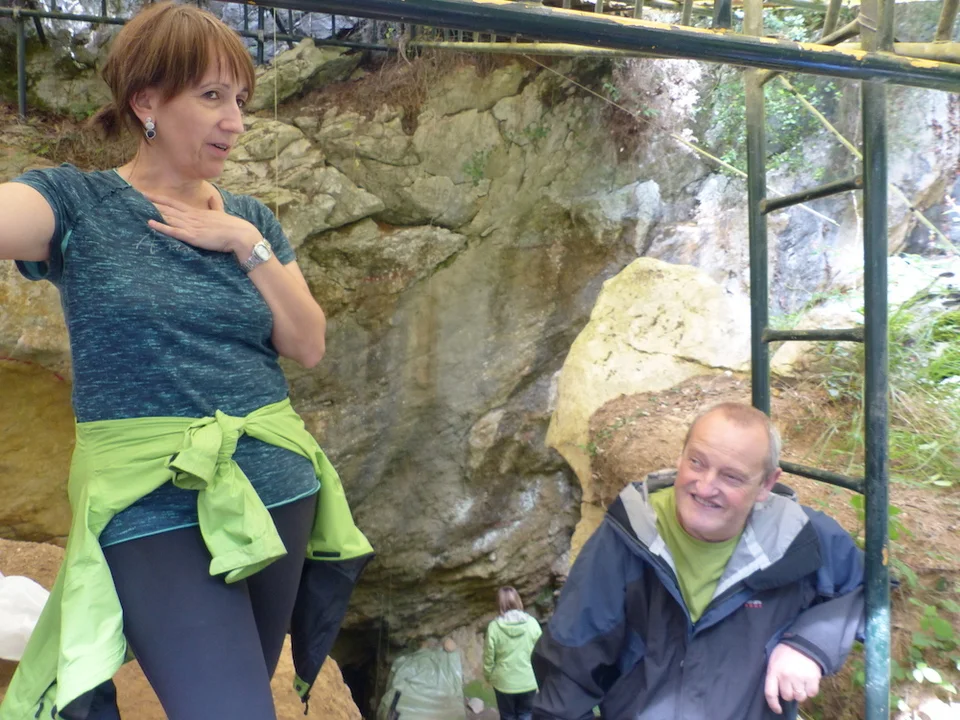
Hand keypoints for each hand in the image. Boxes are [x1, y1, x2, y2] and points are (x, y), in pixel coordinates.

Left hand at [144, 191, 259, 256]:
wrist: (239, 234)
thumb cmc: (231, 226)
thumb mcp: (220, 213)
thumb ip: (214, 205)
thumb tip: (213, 197)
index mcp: (196, 212)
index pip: (173, 203)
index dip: (159, 198)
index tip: (145, 193)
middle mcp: (191, 217)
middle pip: (167, 208)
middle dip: (150, 202)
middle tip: (134, 196)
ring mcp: (191, 226)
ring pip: (168, 217)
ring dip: (153, 212)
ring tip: (137, 206)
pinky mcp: (193, 236)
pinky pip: (174, 231)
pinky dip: (162, 227)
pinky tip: (150, 223)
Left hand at [764, 643, 821, 713]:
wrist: (803, 641)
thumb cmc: (786, 651)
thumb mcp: (774, 660)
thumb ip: (773, 675)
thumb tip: (776, 692)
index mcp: (773, 671)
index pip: (770, 693)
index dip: (773, 705)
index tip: (778, 709)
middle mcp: (786, 676)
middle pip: (787, 697)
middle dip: (789, 693)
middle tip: (792, 684)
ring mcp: (799, 677)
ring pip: (800, 697)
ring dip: (800, 693)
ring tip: (800, 682)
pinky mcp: (812, 678)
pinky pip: (812, 693)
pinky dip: (811, 690)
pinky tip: (808, 681)